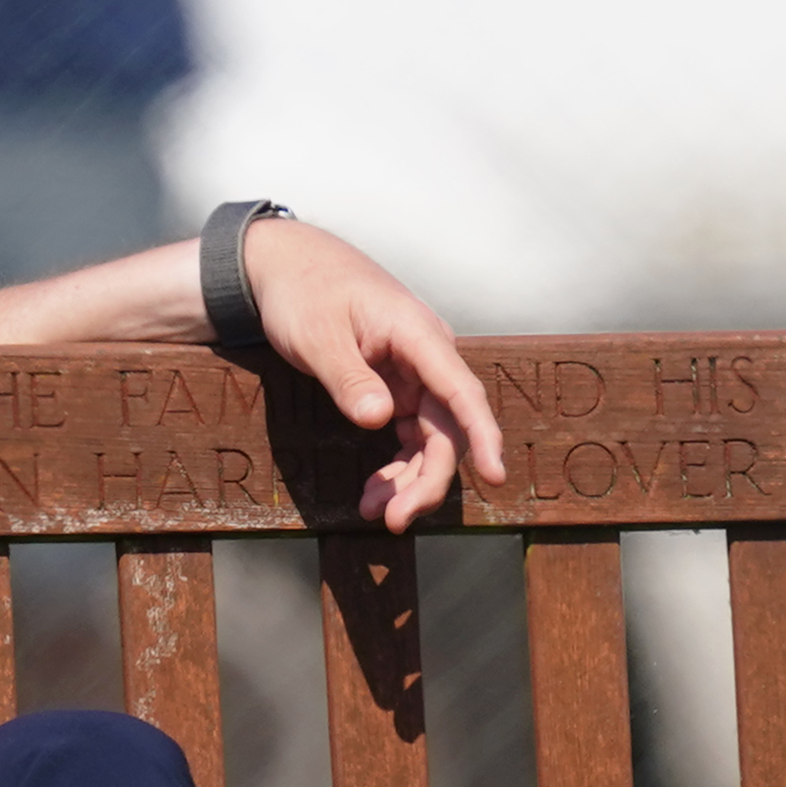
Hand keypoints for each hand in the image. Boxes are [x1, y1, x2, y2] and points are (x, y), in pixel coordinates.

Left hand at [246, 219, 508, 531]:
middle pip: (448, 428)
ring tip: (375, 513)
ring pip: (431, 439)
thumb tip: (380, 419)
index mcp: (417, 335)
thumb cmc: (304, 291)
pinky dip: (396, 468)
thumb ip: (348, 377)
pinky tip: (375, 492)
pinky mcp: (399, 389)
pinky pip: (411, 436)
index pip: (461, 390)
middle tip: (395, 521)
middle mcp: (427, 357)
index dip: (482, 434)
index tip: (495, 474)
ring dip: (410, 481)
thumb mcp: (316, 334)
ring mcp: (416, 375)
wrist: (290, 265)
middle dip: (428, 479)